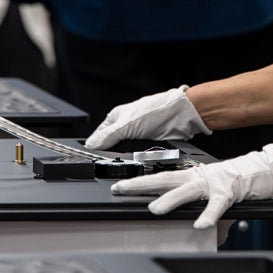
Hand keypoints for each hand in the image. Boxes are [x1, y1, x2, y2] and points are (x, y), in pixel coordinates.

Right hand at [84, 85, 210, 149]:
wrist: (181, 116)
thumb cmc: (156, 111)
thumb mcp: (127, 124)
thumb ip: (108, 136)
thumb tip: (91, 146)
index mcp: (115, 118)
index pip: (98, 137)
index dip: (96, 148)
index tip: (94, 159)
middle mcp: (125, 127)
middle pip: (112, 148)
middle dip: (114, 155)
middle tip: (114, 161)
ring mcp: (136, 137)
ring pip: (125, 154)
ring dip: (128, 158)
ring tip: (130, 159)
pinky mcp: (147, 146)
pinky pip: (138, 157)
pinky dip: (139, 159)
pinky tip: (140, 160)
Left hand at [111, 144, 272, 228]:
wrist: (263, 170)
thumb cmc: (237, 183)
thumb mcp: (216, 203)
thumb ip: (208, 220)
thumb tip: (205, 238)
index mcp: (191, 177)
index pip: (160, 179)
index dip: (139, 182)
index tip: (119, 186)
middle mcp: (197, 177)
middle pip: (164, 179)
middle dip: (140, 184)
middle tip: (121, 189)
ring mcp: (212, 183)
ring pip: (186, 190)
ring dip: (169, 199)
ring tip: (153, 209)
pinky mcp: (228, 192)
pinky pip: (217, 205)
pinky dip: (208, 215)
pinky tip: (200, 225)